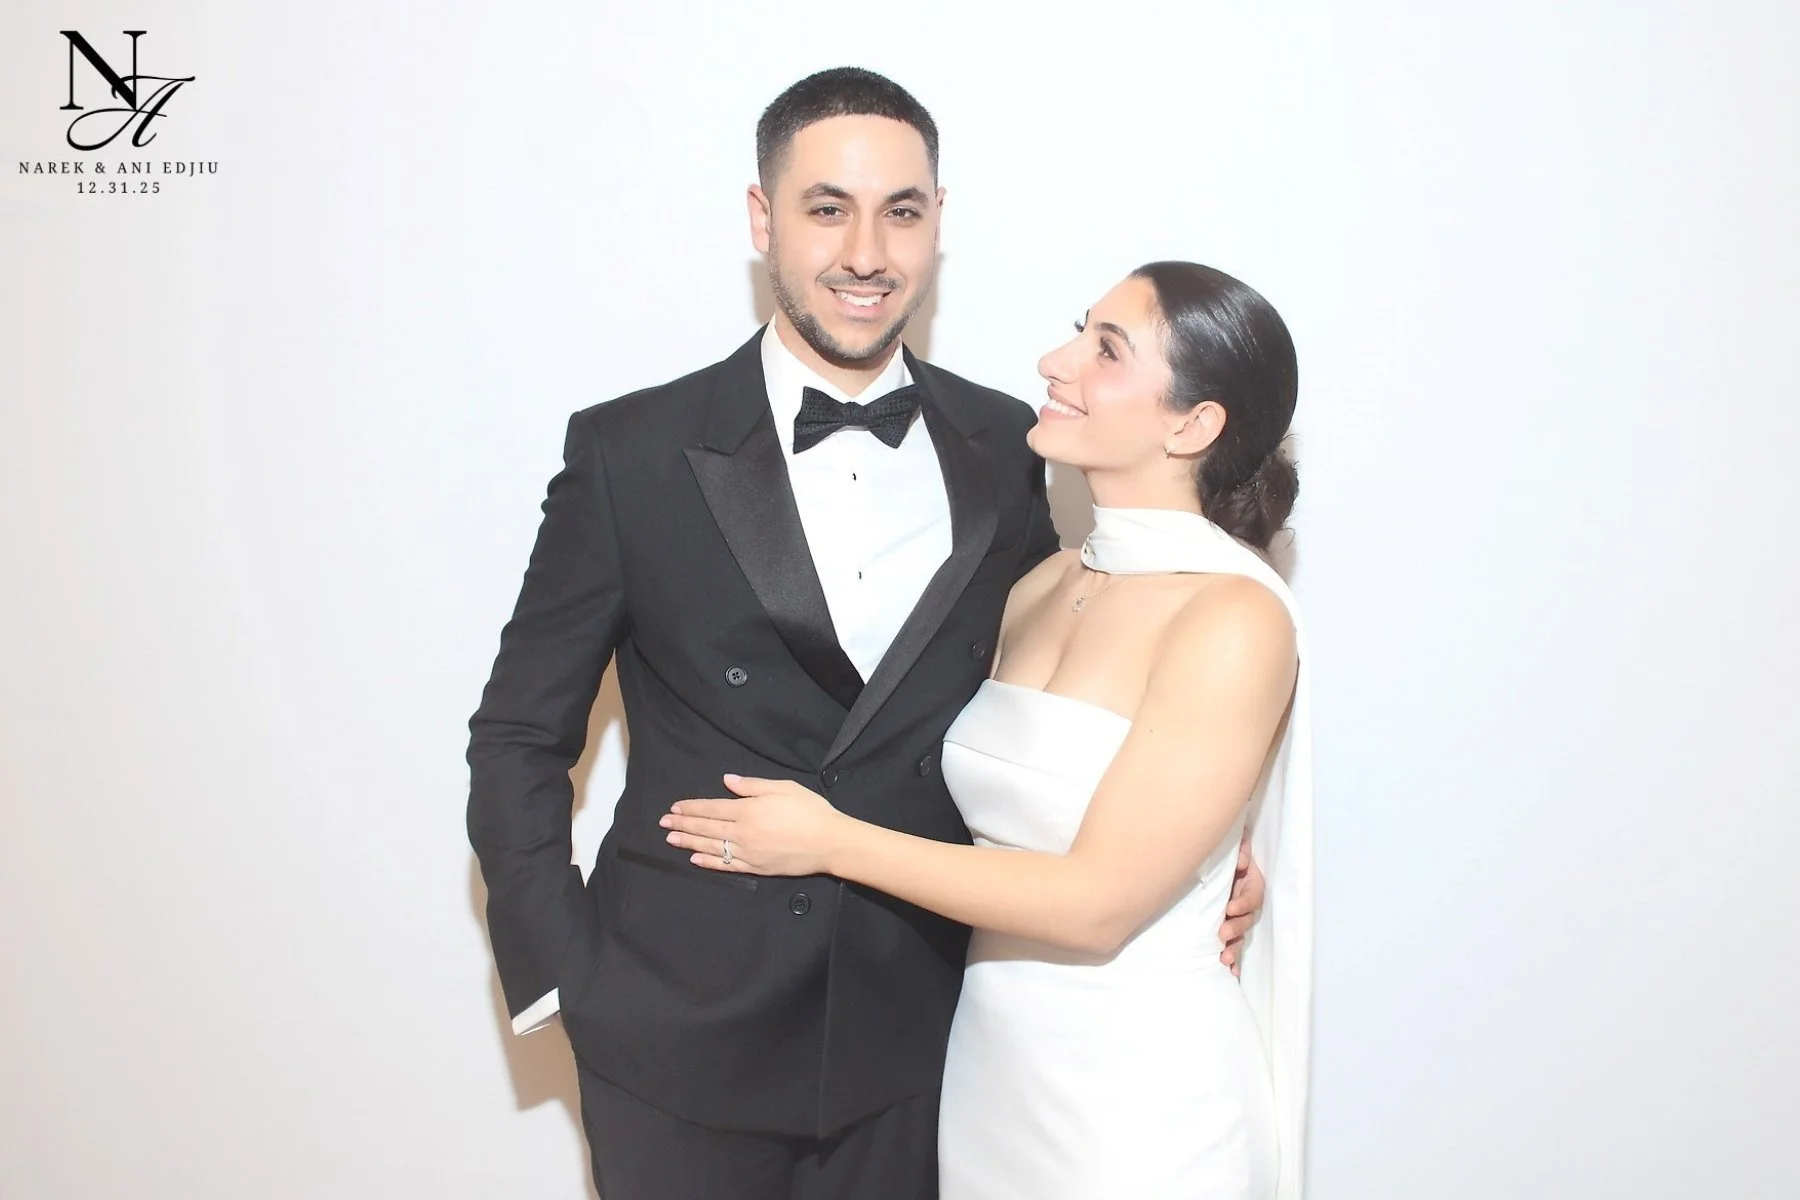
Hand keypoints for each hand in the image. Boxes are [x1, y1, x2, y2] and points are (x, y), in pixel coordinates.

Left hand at [661, 775, 847, 876]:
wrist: (829, 842)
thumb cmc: (809, 810)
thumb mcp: (783, 788)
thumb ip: (752, 785)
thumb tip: (727, 781)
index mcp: (748, 810)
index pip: (711, 808)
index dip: (691, 808)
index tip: (675, 808)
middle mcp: (742, 833)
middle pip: (706, 828)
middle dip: (683, 825)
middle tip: (663, 824)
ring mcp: (748, 853)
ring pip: (711, 848)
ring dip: (689, 843)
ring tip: (671, 841)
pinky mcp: (756, 868)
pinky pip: (726, 865)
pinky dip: (708, 863)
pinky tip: (695, 861)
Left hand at [1218, 827, 1264, 976]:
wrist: (1205, 853)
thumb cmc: (1222, 850)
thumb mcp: (1233, 844)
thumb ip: (1240, 850)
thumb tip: (1241, 863)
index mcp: (1250, 882)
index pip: (1253, 895)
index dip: (1244, 903)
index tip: (1230, 908)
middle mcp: (1245, 901)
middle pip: (1247, 919)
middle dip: (1236, 928)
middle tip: (1223, 934)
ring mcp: (1235, 916)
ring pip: (1240, 936)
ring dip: (1234, 949)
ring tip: (1224, 959)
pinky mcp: (1224, 926)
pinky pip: (1231, 945)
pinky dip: (1232, 959)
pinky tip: (1230, 973)